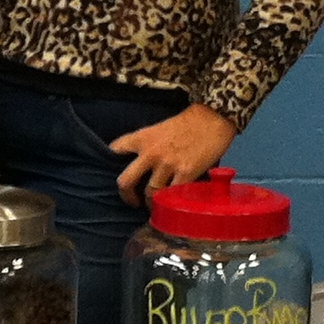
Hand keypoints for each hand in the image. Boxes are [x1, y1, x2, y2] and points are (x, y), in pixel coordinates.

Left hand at [110, 104, 239, 206]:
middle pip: (125, 181)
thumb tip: (142, 165)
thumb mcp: (160, 129)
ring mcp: (167, 165)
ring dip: (150, 202)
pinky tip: (171, 204)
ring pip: (149, 193)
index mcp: (142, 138)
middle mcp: (151, 152)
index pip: (115, 150)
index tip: (114, 171)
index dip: (111, 161)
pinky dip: (169, 203)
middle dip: (126, 195)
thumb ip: (148, 145)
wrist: (213, 119)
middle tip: (131, 201)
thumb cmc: (189, 122)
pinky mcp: (185, 174)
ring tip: (155, 204)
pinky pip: (171, 196)